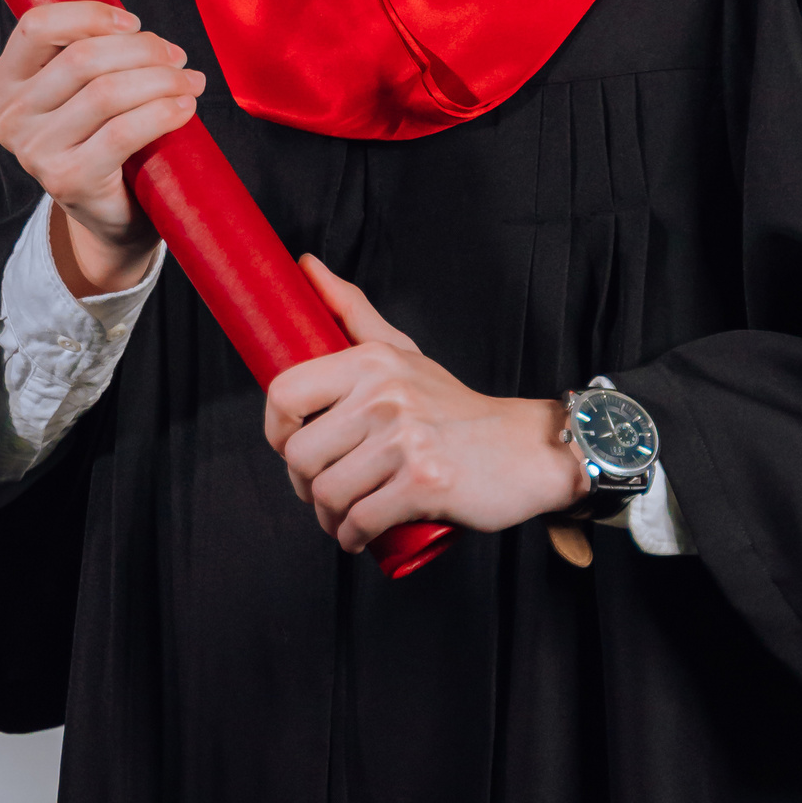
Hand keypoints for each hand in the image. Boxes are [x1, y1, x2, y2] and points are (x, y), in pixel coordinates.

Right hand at [0, 0, 203, 294]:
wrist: (110, 213)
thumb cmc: (101, 137)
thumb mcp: (81, 89)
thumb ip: (91, 52)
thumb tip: (140, 30)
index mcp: (6, 81)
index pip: (37, 25)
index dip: (90, 14)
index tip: (133, 23)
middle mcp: (11, 116)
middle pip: (82, 57)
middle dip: (142, 50)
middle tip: (177, 58)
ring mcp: (34, 152)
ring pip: (107, 92)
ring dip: (161, 80)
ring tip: (189, 83)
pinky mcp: (67, 180)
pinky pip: (123, 132)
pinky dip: (162, 113)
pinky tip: (184, 108)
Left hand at [265, 257, 581, 550]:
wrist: (526, 448)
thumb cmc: (455, 407)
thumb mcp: (404, 352)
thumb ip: (352, 310)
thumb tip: (305, 265)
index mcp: (372, 362)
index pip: (283, 393)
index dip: (275, 430)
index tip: (291, 445)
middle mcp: (386, 395)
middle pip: (299, 455)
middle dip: (303, 484)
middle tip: (323, 489)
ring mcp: (405, 440)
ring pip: (326, 494)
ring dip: (328, 517)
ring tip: (344, 514)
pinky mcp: (424, 484)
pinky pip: (360, 521)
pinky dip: (352, 537)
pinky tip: (360, 534)